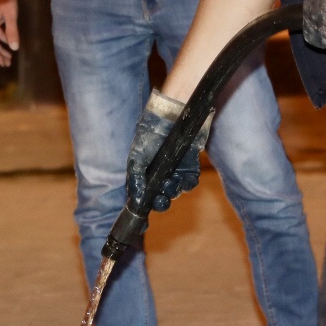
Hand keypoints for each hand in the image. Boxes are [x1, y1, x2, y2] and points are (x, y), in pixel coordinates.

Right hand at [127, 89, 210, 211]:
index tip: (147, 210)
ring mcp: (176, 171)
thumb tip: (136, 200)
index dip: (146, 205)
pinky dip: (188, 183)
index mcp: (146, 175)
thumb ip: (135, 178)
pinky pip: (190, 181)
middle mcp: (160, 176)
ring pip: (176, 191)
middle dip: (161, 202)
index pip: (145, 197)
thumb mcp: (136, 155)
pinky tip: (184, 179)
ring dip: (173, 191)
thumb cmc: (150, 133)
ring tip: (170, 182)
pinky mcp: (190, 166)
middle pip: (161, 198)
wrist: (172, 115)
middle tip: (160, 199)